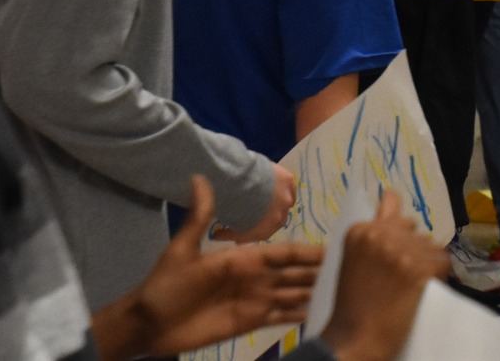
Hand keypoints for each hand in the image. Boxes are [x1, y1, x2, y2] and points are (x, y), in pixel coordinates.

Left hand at [95, 175, 321, 360]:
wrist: (147, 323)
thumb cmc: (165, 286)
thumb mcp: (182, 249)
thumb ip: (199, 217)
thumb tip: (197, 177)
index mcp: (244, 259)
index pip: (285, 253)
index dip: (309, 251)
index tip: (335, 249)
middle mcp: (255, 278)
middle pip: (296, 273)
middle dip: (321, 271)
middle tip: (352, 271)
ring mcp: (254, 301)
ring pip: (293, 294)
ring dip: (315, 293)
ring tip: (343, 293)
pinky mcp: (249, 324)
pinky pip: (281, 318)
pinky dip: (300, 316)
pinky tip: (320, 314)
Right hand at [315, 191, 448, 360]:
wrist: (354, 339)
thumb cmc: (353, 303)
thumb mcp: (355, 259)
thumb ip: (375, 231)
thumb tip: (392, 193)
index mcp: (360, 230)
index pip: (394, 210)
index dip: (397, 235)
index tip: (393, 253)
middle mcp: (380, 234)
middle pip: (415, 229)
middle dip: (412, 248)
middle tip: (398, 277)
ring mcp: (401, 250)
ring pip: (430, 246)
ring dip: (426, 263)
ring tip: (406, 287)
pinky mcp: (420, 268)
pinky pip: (443, 262)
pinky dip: (438, 276)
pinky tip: (420, 290)